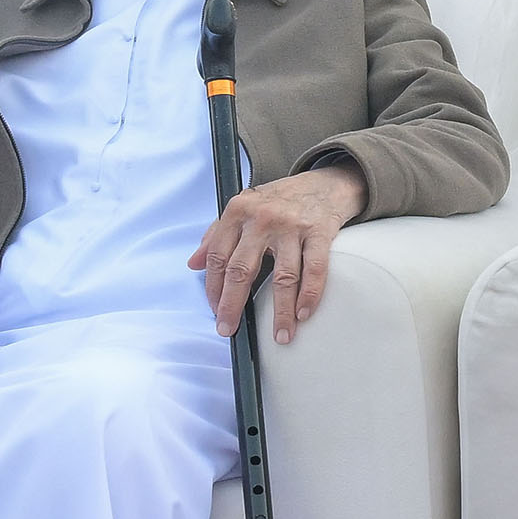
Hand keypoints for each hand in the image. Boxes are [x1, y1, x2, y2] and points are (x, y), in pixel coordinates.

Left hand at [197, 160, 365, 345]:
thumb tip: (193, 264)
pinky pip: (314, 269)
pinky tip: (303, 314)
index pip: (218, 257)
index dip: (214, 288)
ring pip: (283, 277)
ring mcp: (292, 226)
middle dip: (233, 305)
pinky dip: (309, 295)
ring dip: (280, 311)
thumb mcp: (242, 209)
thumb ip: (216, 235)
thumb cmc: (279, 200)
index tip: (215, 311)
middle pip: (242, 269)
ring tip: (279, 335)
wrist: (324, 183)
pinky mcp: (320, 232)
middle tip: (229, 329)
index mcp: (238, 211)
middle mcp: (263, 218)